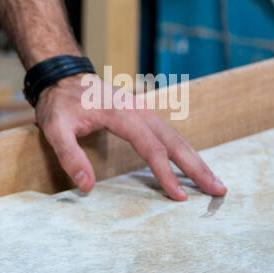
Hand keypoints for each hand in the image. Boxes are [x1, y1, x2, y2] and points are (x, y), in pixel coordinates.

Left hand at [34, 74, 226, 200]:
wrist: (62, 77)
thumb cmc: (58, 104)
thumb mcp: (55, 129)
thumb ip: (70, 157)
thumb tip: (87, 187)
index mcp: (122, 114)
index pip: (151, 148)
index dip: (165, 174)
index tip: (179, 195)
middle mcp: (139, 110)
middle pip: (175, 141)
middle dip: (197, 167)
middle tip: (218, 189)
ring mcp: (143, 110)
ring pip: (176, 137)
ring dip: (195, 159)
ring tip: (213, 182)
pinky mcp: (142, 114)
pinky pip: (167, 134)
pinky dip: (182, 151)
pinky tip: (190, 165)